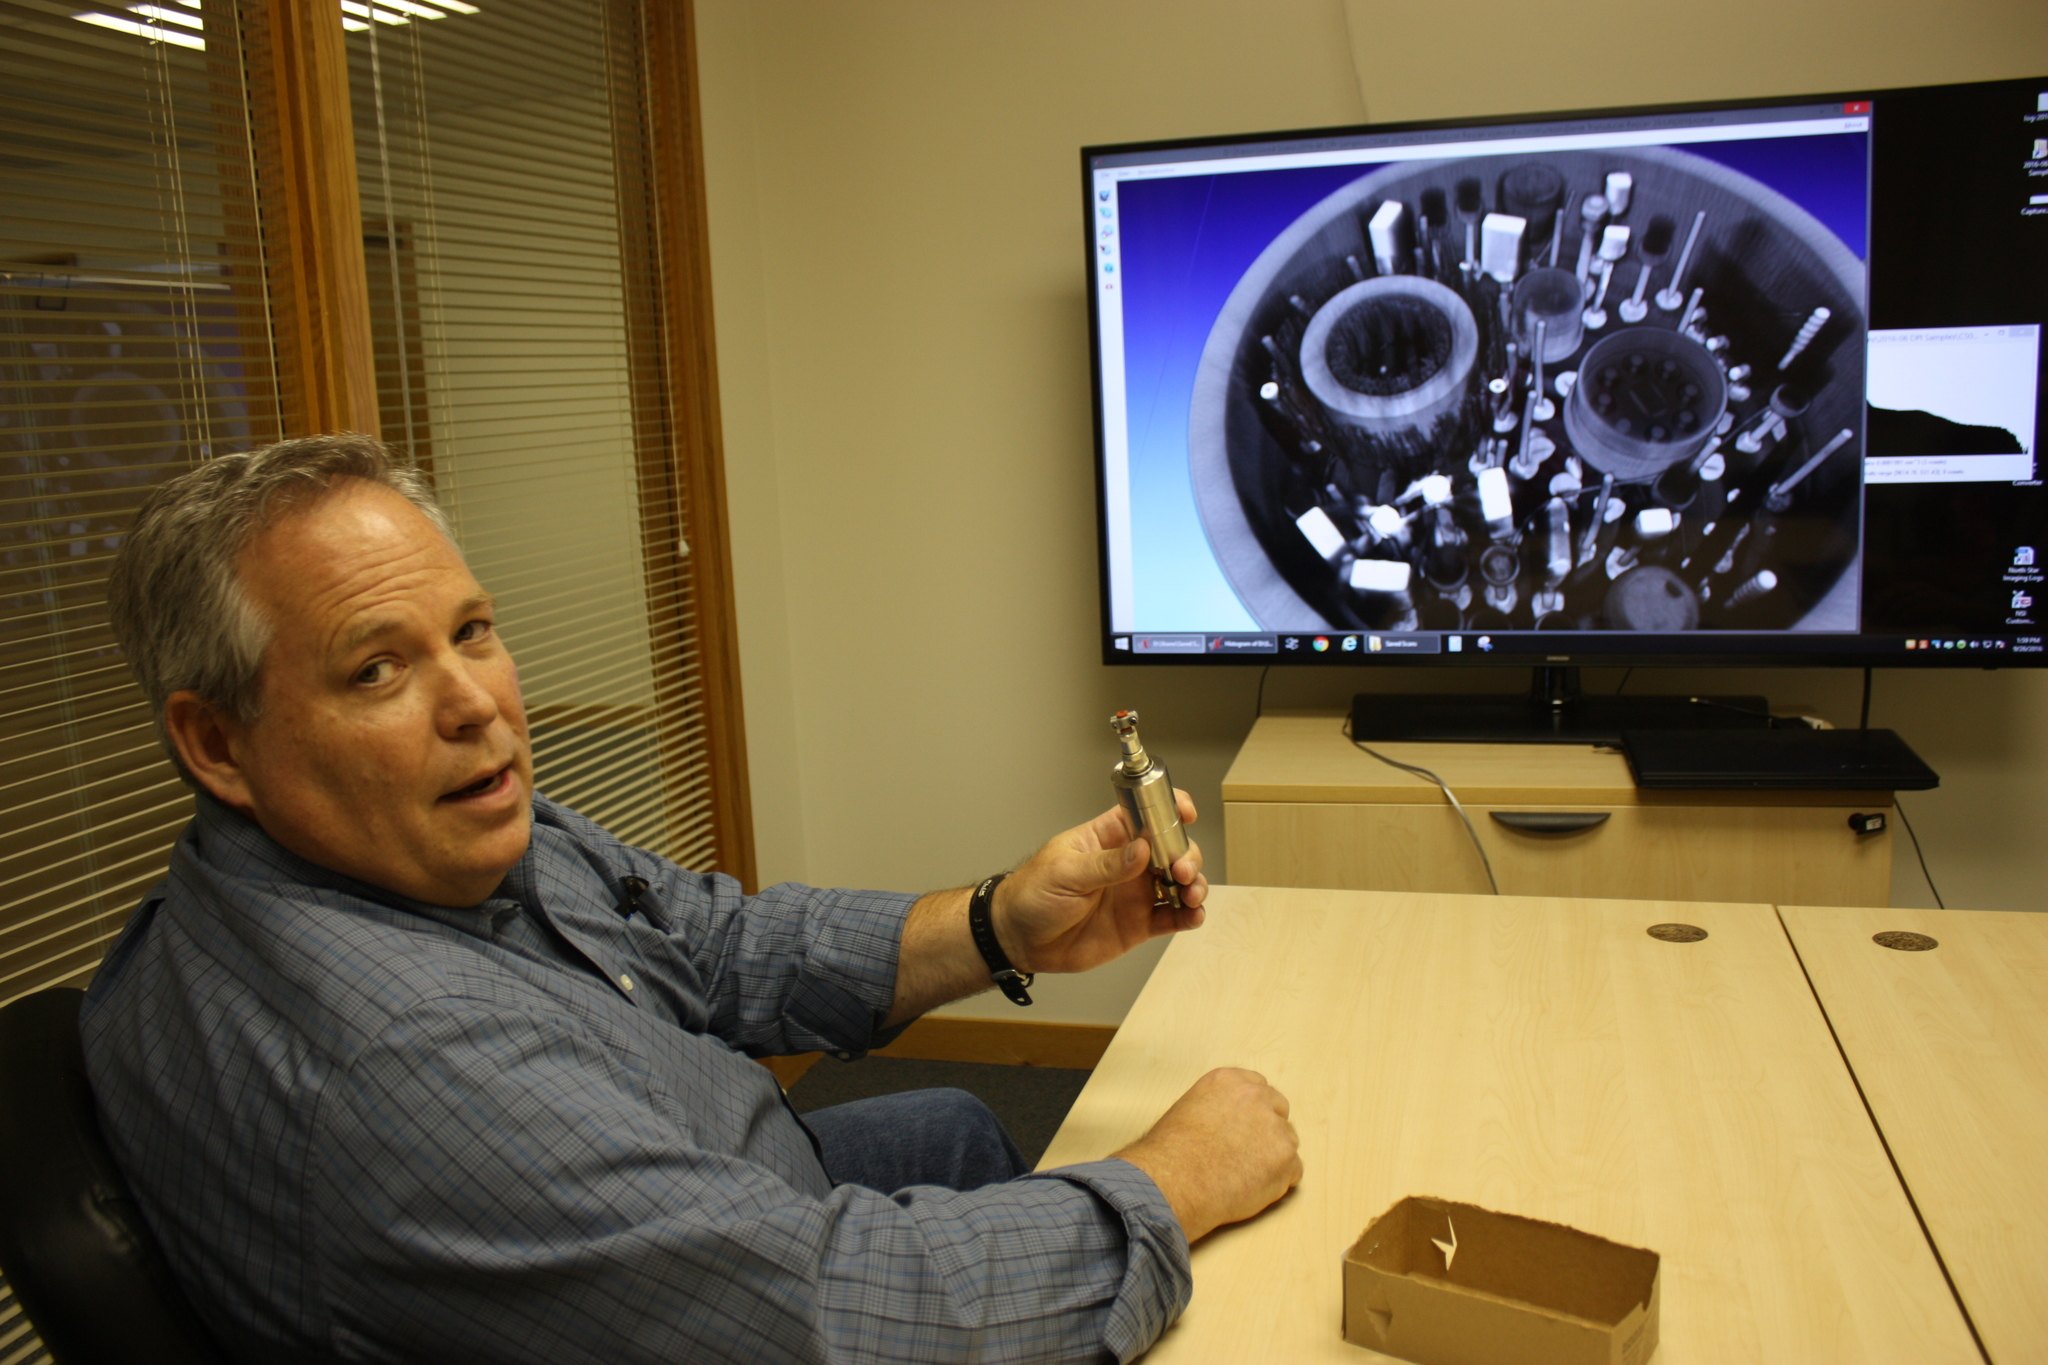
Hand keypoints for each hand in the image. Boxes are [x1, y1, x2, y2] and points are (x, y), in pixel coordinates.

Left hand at [994, 792, 1206, 974]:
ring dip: (1194, 883)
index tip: (1186, 813)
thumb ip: (1106, 864)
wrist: (1019, 939)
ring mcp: (1136, 893)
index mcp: (1109, 837)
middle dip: (1186, 854)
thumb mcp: (1065, 872)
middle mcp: (1129, 862)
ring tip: (1190, 893)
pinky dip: (1190, 915)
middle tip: (1181, 869)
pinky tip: (1193, 915)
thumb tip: (1142, 850)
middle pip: (1173, 848)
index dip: (1170, 808)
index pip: (1146, 813)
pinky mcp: (1139, 924)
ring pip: (1180, 882)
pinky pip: (1173, 917)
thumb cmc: (1032, 894)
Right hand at [1115, 1068, 1301, 1243]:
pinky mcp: (1286, 1159)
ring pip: (1287, 1142)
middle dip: (1268, 1130)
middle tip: (1248, 1153)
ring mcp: (1275, 1127)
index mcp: (1231, 1081)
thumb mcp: (1190, 1109)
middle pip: (1278, 1110)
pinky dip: (1277, 1182)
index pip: (1258, 1088)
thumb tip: (1232, 1125)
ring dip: (1272, 1157)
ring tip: (1242, 1175)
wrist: (1173, 1181)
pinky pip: (1292, 1171)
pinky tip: (1250, 1188)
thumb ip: (1220, 1108)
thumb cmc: (1170, 1152)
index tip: (1244, 1128)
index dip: (1252, 1112)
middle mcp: (1257, 1097)